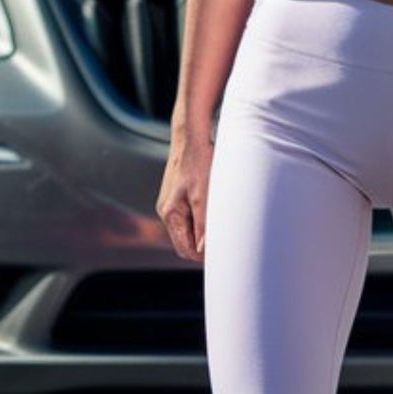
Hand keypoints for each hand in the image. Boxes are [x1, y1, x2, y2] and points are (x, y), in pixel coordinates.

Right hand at [157, 129, 213, 261]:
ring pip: (189, 228)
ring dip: (204, 229)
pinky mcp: (178, 196)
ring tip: (221, 220)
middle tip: (225, 239)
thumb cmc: (198, 163)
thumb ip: (202, 225)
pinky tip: (215, 208)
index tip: (221, 251)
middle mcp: (166, 211)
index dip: (202, 256)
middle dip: (202, 244)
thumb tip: (202, 250)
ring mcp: (171, 203)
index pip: (184, 249)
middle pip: (185, 241)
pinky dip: (202, 217)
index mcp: (170, 214)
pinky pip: (190, 216)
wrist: (191, 137)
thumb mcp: (203, 197)